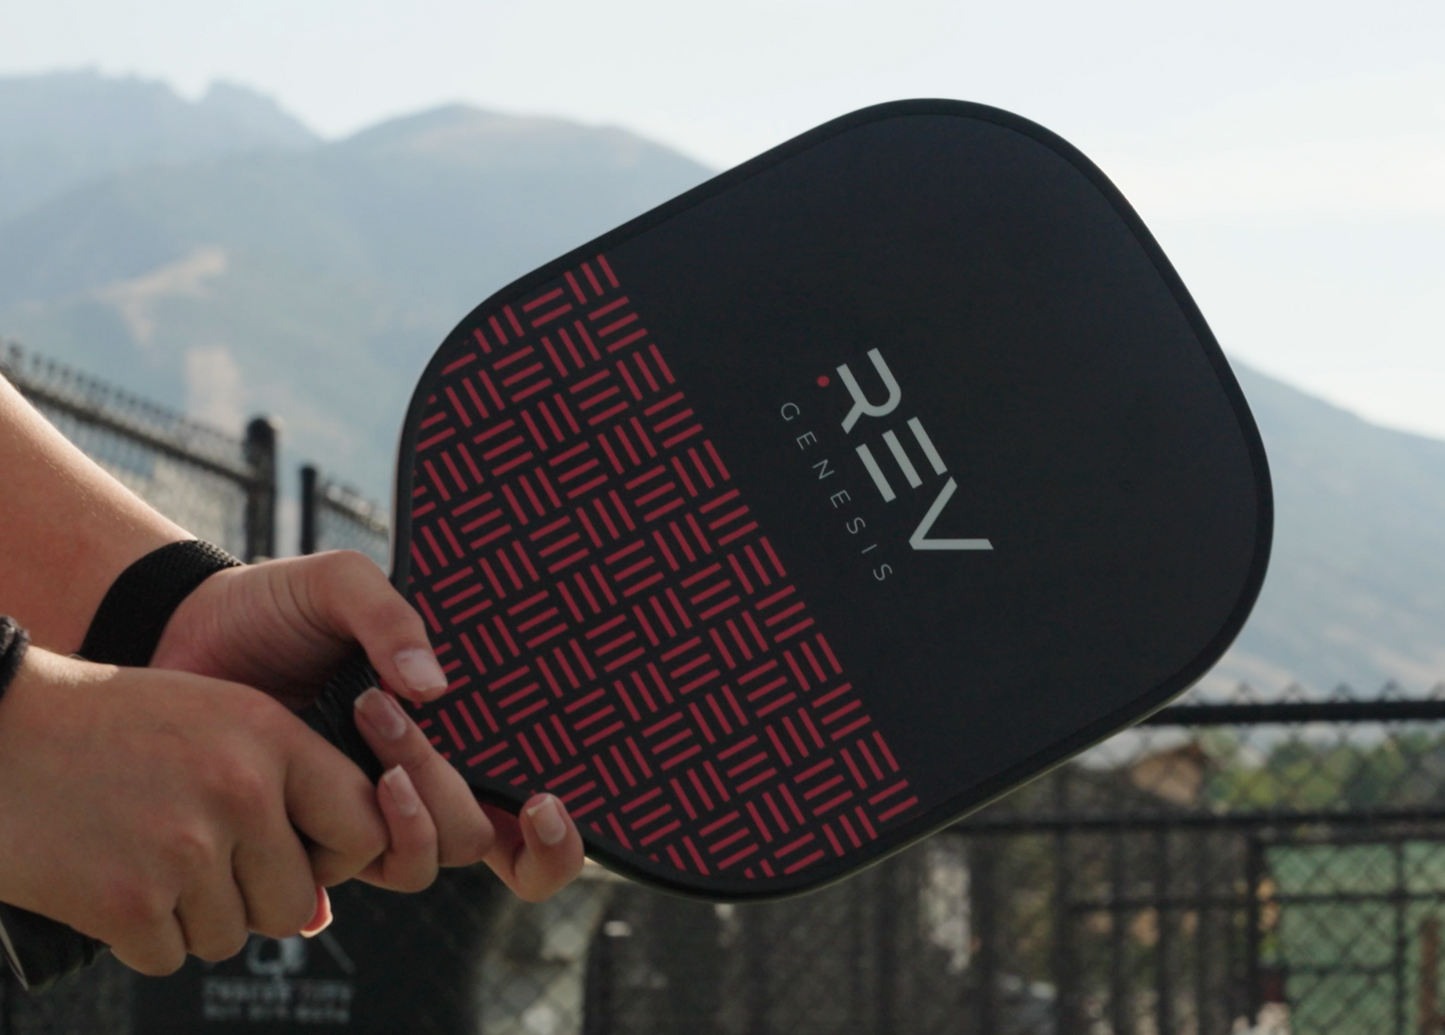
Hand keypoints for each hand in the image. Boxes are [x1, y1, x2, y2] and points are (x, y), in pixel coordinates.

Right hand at [0, 649, 392, 974]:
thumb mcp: (215, 720)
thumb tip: (319, 911)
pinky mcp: (127, 902)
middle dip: (253, 898)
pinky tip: (110, 879)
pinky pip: (168, 957)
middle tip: (201, 863)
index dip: (338, 854)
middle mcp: (240, 790)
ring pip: (230, 935)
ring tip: (145, 857)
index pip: (364, 826)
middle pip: (295, 902)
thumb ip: (283, 792)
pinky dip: (140, 936)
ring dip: (191, 916)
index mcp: (271, 736)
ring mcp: (185, 849)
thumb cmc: (111, 726)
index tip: (302, 854)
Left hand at [151, 551, 585, 899]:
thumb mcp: (340, 584)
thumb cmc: (276, 606)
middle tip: (386, 706)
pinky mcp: (306, 836)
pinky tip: (305, 791)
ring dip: (400, 803)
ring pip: (418, 861)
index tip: (544, 802)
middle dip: (443, 783)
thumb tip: (434, 687)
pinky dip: (338, 842)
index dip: (556, 838)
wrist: (182, 629)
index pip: (525, 814)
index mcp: (455, 735)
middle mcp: (420, 787)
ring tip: (360, 715)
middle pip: (476, 838)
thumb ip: (390, 617)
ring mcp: (363, 817)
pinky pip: (343, 874)